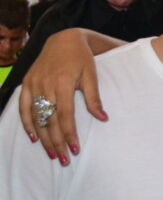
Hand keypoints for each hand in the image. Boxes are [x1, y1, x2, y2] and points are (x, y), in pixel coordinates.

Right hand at [18, 29, 105, 164]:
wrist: (64, 39)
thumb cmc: (82, 58)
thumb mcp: (91, 76)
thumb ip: (94, 99)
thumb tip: (103, 119)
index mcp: (62, 83)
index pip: (65, 116)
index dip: (69, 135)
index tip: (75, 150)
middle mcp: (45, 85)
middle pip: (49, 121)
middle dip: (56, 142)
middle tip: (64, 160)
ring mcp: (33, 84)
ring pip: (36, 117)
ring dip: (43, 138)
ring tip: (52, 154)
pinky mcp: (26, 83)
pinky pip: (23, 107)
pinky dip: (27, 123)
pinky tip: (34, 138)